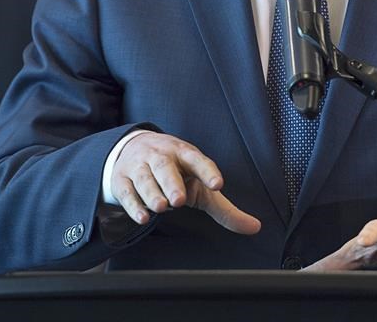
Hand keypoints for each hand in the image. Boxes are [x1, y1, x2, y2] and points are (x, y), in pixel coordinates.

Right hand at [110, 131, 260, 234]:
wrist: (134, 149)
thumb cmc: (177, 172)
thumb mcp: (200, 186)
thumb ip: (225, 209)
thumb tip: (255, 227)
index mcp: (185, 154)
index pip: (198, 160)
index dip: (208, 171)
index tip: (217, 185)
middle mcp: (161, 156)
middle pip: (165, 166)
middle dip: (172, 182)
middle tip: (179, 200)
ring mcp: (139, 166)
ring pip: (144, 178)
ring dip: (152, 193)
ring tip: (162, 207)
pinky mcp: (122, 180)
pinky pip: (126, 191)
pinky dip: (134, 205)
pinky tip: (144, 217)